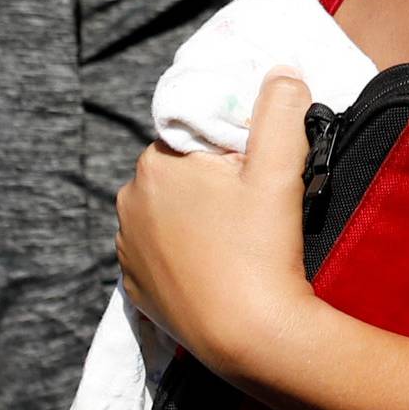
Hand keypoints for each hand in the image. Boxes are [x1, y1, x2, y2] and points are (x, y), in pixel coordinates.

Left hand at [116, 68, 321, 385]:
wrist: (252, 338)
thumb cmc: (263, 249)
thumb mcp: (280, 169)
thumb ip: (280, 110)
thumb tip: (282, 72)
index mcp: (155, 163)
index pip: (193, 138)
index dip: (229, 154)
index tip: (255, 178)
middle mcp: (128, 201)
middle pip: (179, 176)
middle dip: (211, 185)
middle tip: (252, 214)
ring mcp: (127, 248)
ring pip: (168, 215)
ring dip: (196, 220)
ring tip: (236, 245)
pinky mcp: (133, 287)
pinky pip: (160, 255)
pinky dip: (185, 256)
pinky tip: (216, 269)